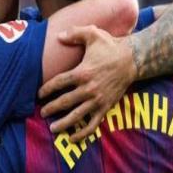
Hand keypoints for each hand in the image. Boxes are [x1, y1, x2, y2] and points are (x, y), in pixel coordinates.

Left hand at [39, 25, 135, 140]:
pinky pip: (93, 123)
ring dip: (63, 124)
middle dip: (51, 108)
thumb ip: (74, 34)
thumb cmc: (111, 45)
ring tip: (53, 129)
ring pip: (77, 116)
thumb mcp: (93, 34)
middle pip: (64, 102)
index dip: (46, 89)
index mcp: (82, 72)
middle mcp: (88, 88)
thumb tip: (58, 36)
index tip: (39, 94)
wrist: (133, 59)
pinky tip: (73, 138)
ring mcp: (97, 100)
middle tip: (42, 113)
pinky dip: (83, 133)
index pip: (58, 83)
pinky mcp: (106, 107)